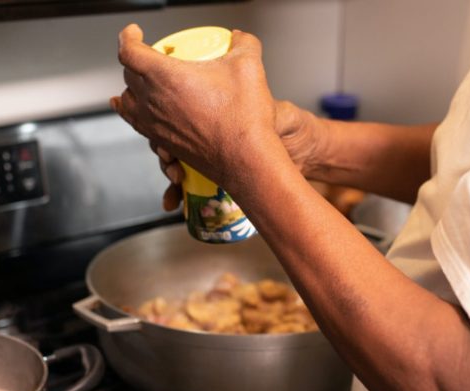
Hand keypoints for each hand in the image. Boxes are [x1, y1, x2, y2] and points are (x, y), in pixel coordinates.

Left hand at [110, 24, 284, 199]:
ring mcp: (154, 124)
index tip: (134, 33)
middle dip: (136, 59)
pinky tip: (131, 108)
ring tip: (140, 79)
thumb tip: (240, 39)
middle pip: (128, 74)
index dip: (128, 37)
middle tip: (153, 53)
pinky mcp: (163, 141)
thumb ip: (244, 44)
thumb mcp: (248, 67)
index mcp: (164, 77)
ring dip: (131, 85)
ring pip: (128, 100)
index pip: (129, 51)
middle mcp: (152, 101)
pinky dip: (129, 110)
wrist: (246, 159)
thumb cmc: (243, 119)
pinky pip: (135, 122)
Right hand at [151, 102, 323, 210]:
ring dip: (169, 176)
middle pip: (174, 138)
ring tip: (174, 187)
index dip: (172, 126)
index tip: (170, 141)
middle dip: (165, 154)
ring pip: (177, 161)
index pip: (185, 111)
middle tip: (172, 167)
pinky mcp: (214, 173)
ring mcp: (211, 152)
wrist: (304, 151)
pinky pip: (189, 183)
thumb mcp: (281, 116)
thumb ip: (272, 113)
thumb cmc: (293, 127)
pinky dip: (177, 194)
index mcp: (219, 110)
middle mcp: (211, 130)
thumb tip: (264, 107)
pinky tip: (174, 204)